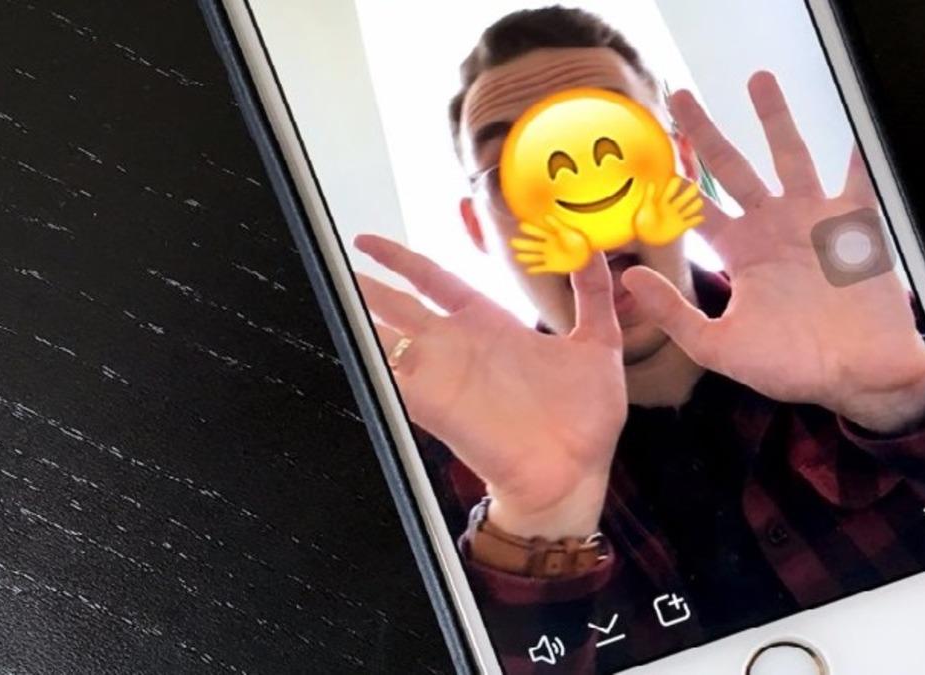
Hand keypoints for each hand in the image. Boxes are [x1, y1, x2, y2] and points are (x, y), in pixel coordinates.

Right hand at [353, 235, 625, 538]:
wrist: (576, 473)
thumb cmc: (586, 417)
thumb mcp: (598, 342)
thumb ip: (592, 293)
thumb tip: (591, 246)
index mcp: (490, 324)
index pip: (434, 280)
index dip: (402, 259)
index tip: (368, 241)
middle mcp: (459, 347)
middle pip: (398, 305)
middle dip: (364, 286)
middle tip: (326, 262)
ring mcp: (442, 377)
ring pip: (385, 338)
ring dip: (356, 318)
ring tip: (326, 294)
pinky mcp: (435, 408)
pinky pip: (391, 380)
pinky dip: (368, 363)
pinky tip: (351, 344)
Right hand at [509, 214, 592, 273]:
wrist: (587, 254)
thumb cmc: (578, 240)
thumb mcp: (567, 231)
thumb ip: (556, 224)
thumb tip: (545, 216)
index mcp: (552, 236)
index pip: (538, 232)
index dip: (530, 230)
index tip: (521, 225)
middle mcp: (549, 246)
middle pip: (532, 245)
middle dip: (523, 244)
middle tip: (512, 242)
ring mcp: (550, 256)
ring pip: (534, 257)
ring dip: (526, 256)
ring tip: (516, 256)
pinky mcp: (553, 266)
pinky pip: (541, 268)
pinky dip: (535, 269)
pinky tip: (527, 270)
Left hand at [622, 72, 924, 432]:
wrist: (857, 378)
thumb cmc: (792, 368)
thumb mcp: (719, 347)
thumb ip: (675, 313)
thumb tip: (631, 279)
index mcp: (741, 255)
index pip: (699, 209)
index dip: (672, 183)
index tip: (643, 155)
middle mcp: (772, 229)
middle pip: (732, 168)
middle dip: (705, 133)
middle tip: (680, 97)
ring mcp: (813, 222)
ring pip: (789, 156)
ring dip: (774, 118)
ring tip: (757, 79)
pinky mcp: (856, 225)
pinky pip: (859, 178)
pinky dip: (859, 153)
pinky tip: (854, 125)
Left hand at [633, 176, 704, 245]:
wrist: (645, 236)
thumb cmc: (643, 220)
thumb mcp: (646, 206)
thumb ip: (649, 195)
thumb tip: (651, 183)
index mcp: (662, 203)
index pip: (670, 192)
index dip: (674, 185)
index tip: (678, 178)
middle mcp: (671, 209)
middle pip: (682, 199)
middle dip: (689, 193)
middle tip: (696, 185)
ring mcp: (676, 218)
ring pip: (688, 210)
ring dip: (694, 206)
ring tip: (700, 200)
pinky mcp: (680, 227)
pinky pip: (690, 223)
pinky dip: (695, 220)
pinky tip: (702, 217)